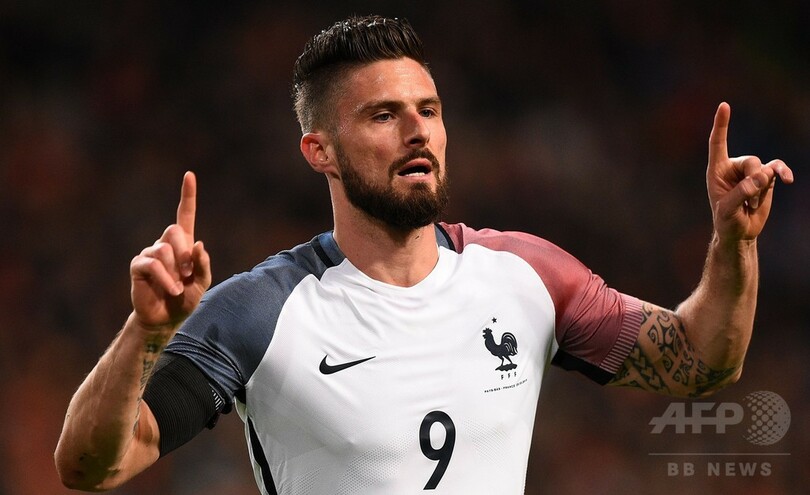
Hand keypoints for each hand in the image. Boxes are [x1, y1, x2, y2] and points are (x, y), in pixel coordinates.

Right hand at [129, 172, 211, 328]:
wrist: (166, 319)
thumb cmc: (185, 300)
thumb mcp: (202, 283)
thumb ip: (203, 265)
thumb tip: (199, 244)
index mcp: (183, 245)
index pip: (185, 214)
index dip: (187, 195)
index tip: (189, 175)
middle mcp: (165, 245)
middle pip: (174, 231)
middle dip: (184, 253)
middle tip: (187, 273)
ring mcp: (150, 254)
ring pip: (164, 250)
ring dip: (176, 272)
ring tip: (178, 287)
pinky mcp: (138, 266)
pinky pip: (153, 264)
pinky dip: (166, 279)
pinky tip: (172, 289)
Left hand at [707, 102, 793, 241]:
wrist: (739, 231)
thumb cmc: (726, 220)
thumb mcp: (727, 210)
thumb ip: (741, 193)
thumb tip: (762, 177)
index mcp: (717, 170)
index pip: (718, 143)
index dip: (721, 124)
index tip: (724, 105)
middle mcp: (733, 167)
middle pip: (751, 161)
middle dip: (754, 182)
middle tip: (749, 202)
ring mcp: (751, 171)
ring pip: (765, 168)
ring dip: (762, 189)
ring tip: (752, 205)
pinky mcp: (766, 178)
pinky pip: (777, 168)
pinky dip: (783, 173)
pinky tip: (788, 180)